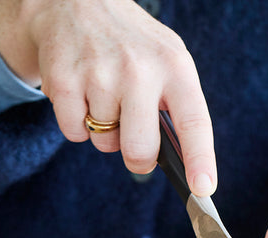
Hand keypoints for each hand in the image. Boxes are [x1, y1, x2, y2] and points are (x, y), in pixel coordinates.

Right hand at [0, 0, 215, 195]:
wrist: (74, 3)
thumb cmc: (130, 44)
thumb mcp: (166, 60)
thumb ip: (175, 106)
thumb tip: (182, 165)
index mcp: (174, 66)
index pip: (194, 121)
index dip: (200, 159)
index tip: (203, 189)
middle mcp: (139, 69)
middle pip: (139, 149)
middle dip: (137, 158)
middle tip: (134, 144)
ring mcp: (99, 74)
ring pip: (103, 143)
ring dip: (103, 130)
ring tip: (103, 94)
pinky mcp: (63, 80)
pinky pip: (73, 133)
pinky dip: (76, 124)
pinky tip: (80, 92)